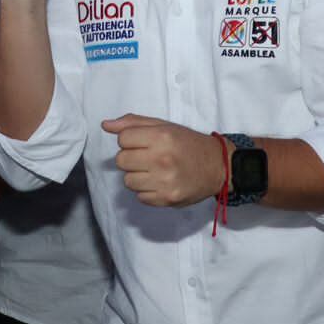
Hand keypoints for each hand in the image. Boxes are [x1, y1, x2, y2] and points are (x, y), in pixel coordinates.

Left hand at [103, 114, 224, 206]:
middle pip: (121, 160)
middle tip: (147, 157)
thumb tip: (106, 125)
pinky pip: (139, 197)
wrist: (218, 166)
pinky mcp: (166, 199)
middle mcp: (162, 159)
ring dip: (137, 176)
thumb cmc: (189, 144)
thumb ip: (134, 123)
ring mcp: (164, 181)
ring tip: (153, 171)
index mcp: (162, 137)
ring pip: (127, 181)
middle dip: (131, 158)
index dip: (130, 140)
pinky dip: (146, 191)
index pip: (122, 139)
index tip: (142, 143)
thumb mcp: (165, 126)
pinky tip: (159, 183)